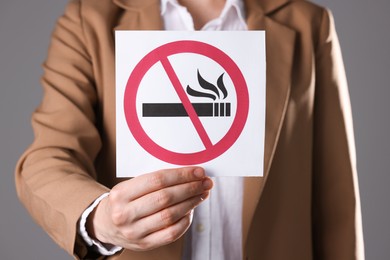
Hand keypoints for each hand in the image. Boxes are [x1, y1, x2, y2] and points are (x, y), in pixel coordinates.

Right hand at [86, 167, 212, 250]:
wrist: (106, 224)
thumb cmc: (125, 200)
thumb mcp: (130, 185)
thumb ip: (155, 181)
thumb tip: (189, 175)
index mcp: (121, 193)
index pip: (157, 180)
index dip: (181, 175)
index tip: (198, 172)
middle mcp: (125, 213)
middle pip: (165, 198)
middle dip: (190, 188)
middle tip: (205, 182)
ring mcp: (134, 232)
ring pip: (170, 215)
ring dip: (191, 203)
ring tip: (201, 194)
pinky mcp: (144, 244)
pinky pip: (171, 233)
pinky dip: (185, 221)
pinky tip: (190, 211)